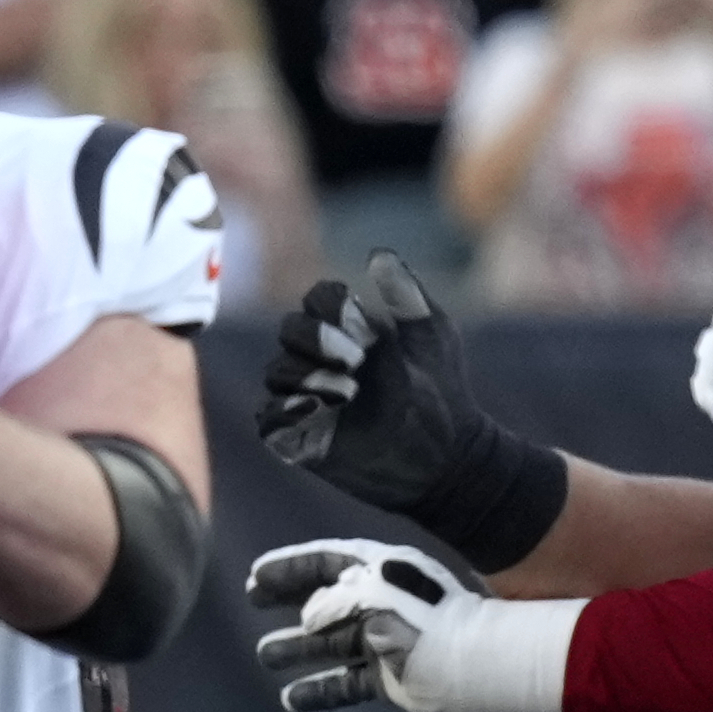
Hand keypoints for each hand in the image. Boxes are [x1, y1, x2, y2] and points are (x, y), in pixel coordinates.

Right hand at [245, 541, 576, 711]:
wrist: (481, 668)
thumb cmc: (433, 625)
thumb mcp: (380, 600)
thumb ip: (339, 603)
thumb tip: (307, 618)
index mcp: (383, 577)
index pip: (329, 563)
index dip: (291, 567)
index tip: (256, 575)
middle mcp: (380, 606)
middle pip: (325, 600)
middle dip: (288, 600)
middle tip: (253, 601)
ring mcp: (384, 643)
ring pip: (330, 644)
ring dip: (297, 649)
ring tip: (266, 656)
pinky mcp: (391, 678)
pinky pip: (346, 684)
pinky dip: (320, 691)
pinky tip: (292, 699)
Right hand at [257, 250, 503, 499]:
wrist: (446, 456)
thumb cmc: (445, 393)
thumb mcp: (432, 335)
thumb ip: (406, 295)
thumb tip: (377, 255)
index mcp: (353, 331)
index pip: (317, 298)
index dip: (330, 307)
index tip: (363, 332)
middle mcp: (325, 360)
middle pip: (289, 329)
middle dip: (315, 340)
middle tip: (355, 363)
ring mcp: (308, 397)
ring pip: (275, 370)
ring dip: (309, 377)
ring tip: (348, 397)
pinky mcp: (297, 436)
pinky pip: (266, 417)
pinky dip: (284, 411)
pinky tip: (319, 413)